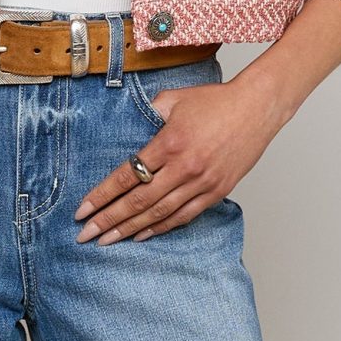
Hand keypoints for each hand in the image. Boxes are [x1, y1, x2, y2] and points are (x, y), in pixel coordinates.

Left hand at [74, 68, 288, 241]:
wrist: (258, 107)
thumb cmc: (217, 101)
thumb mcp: (175, 99)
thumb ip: (148, 113)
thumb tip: (130, 126)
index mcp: (169, 143)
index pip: (126, 176)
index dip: (101, 196)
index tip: (81, 211)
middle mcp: (184, 167)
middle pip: (138, 202)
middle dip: (108, 221)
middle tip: (85, 235)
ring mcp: (202, 183)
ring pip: (159, 214)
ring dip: (130, 230)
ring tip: (107, 241)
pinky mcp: (216, 191)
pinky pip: (184, 216)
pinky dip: (161, 228)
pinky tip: (142, 235)